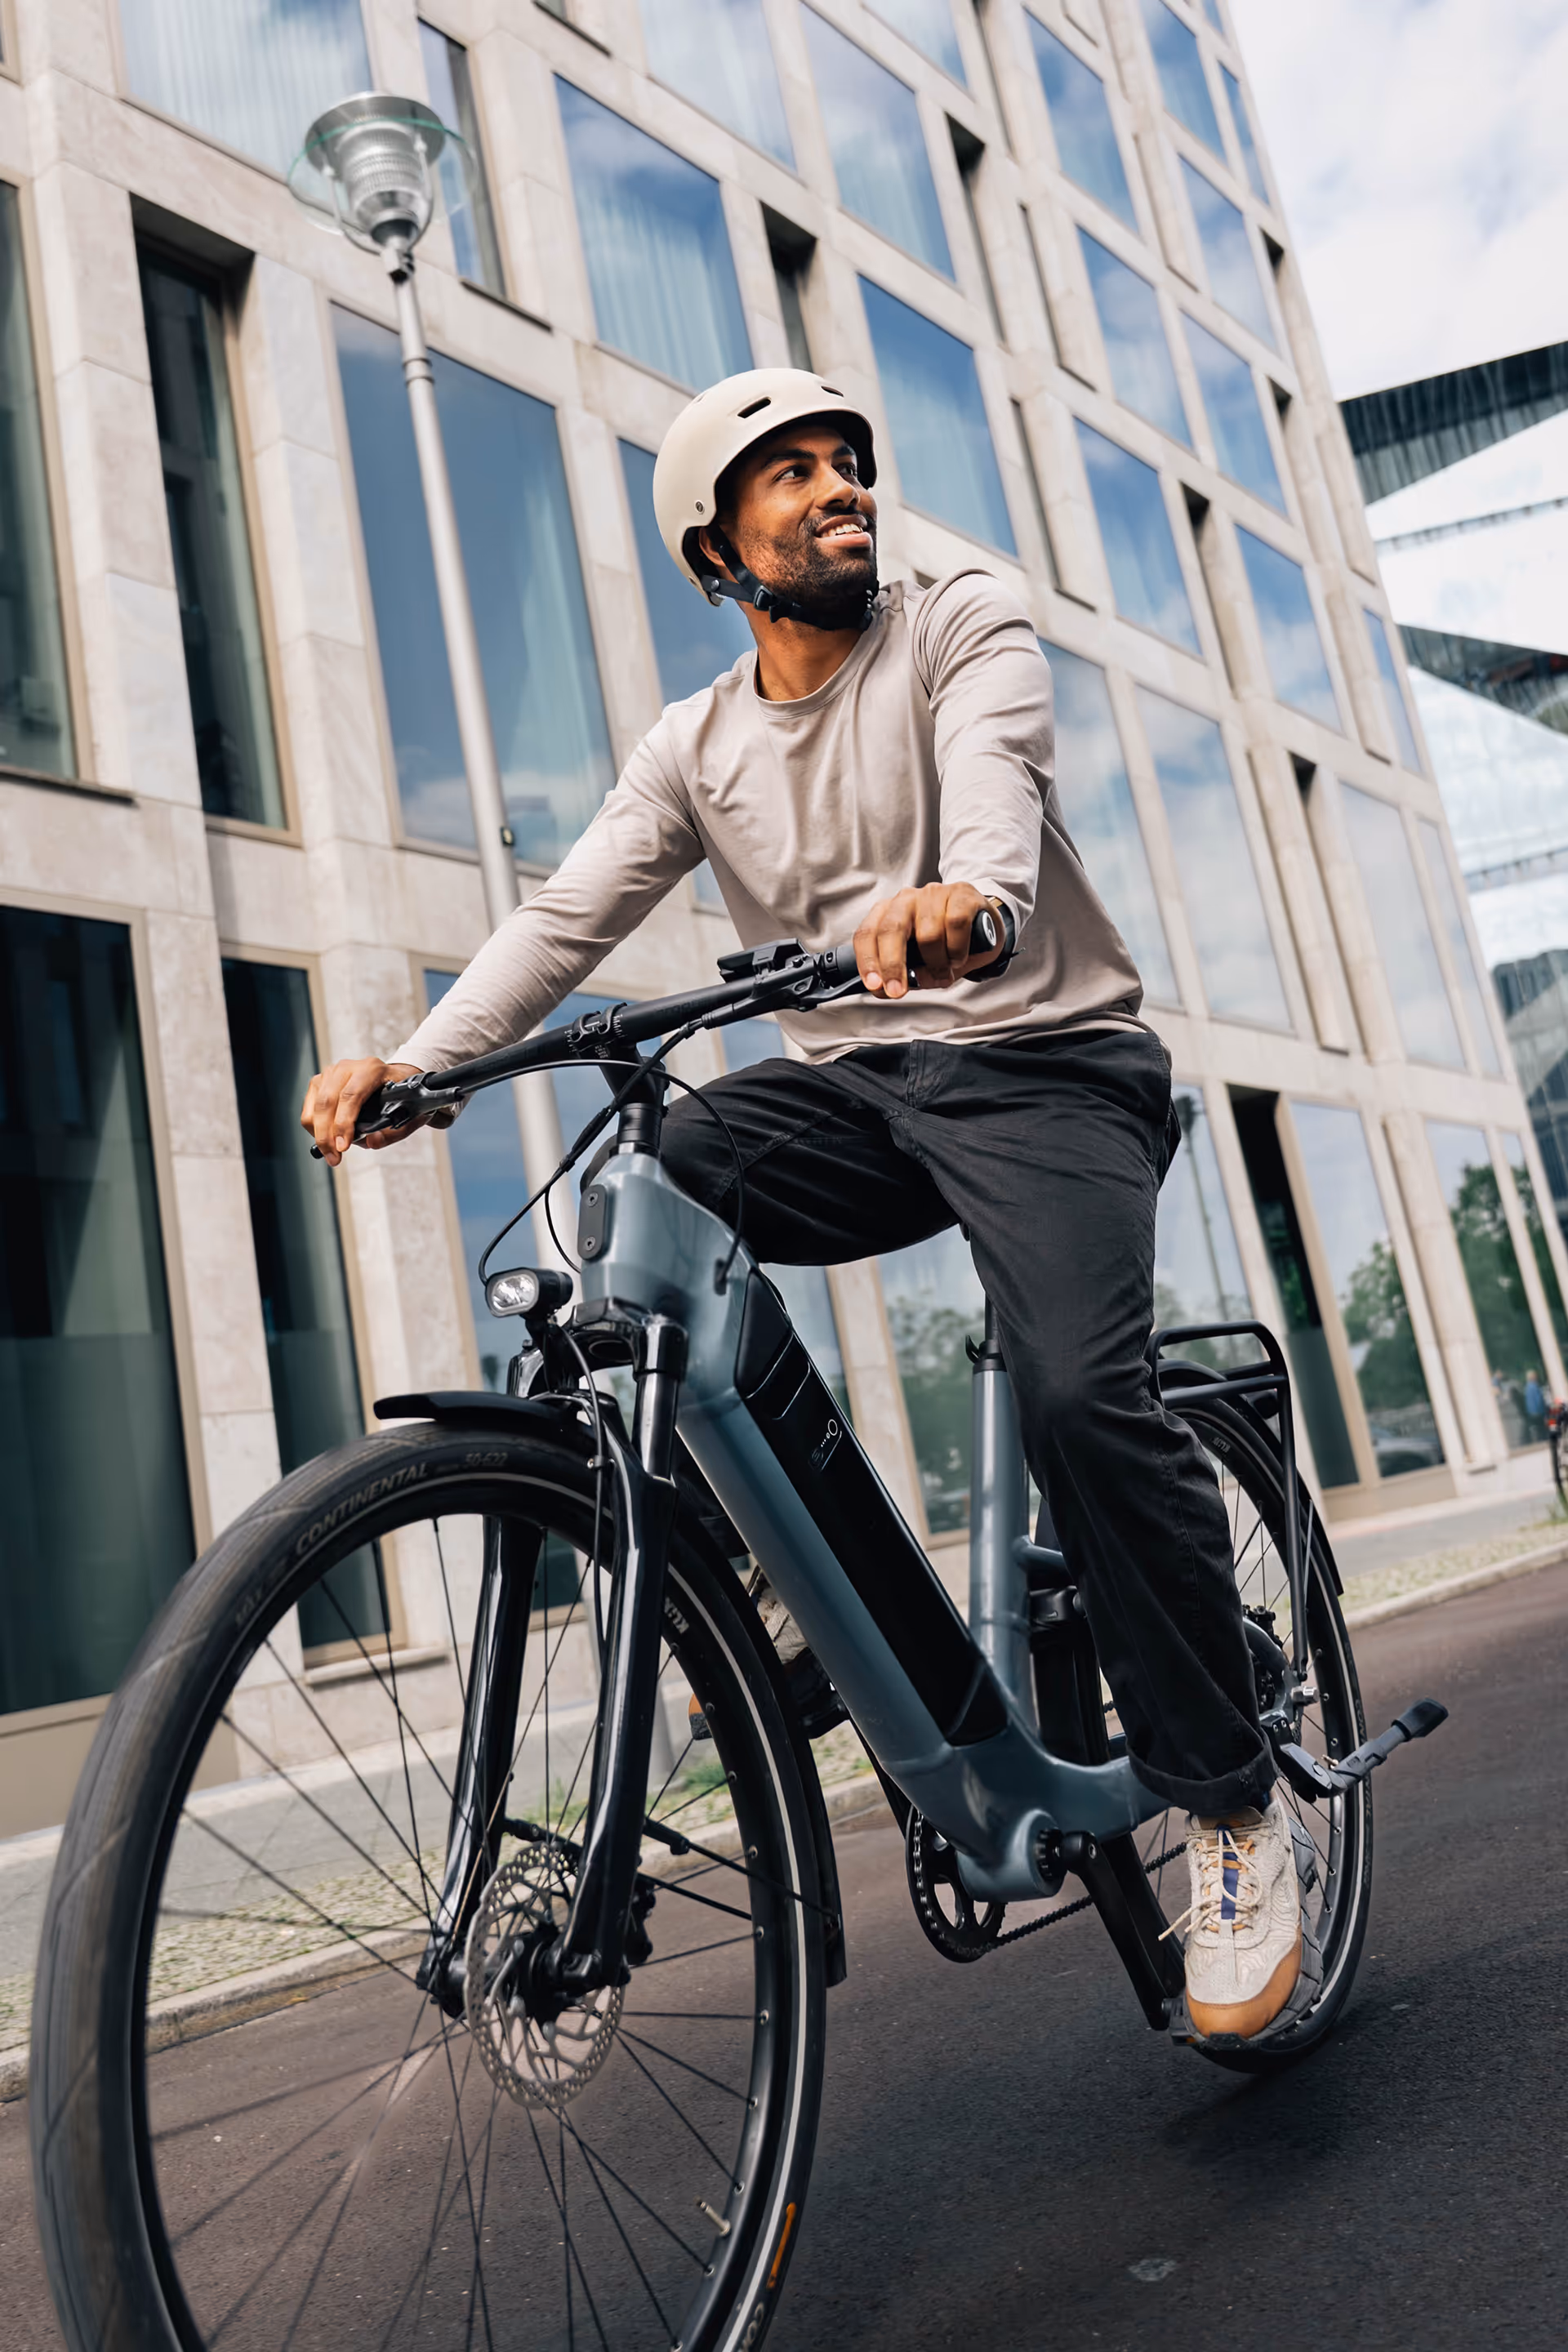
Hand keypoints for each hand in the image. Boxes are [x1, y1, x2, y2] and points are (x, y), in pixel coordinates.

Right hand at [301, 1059, 423, 1166]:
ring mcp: (331, 1073)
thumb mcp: (408, 1114)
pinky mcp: (320, 1082)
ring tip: (331, 1153)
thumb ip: (393, 1132)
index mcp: (372, 1070)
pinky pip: (309, 1107)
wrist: (395, 1080)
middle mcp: (348, 1067)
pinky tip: (327, 1139)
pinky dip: (313, 1127)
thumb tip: (372, 1141)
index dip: (343, 1123)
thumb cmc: (401, 1096)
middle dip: (327, 1135)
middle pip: (327, 1102)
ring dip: (318, 1134)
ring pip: (315, 1106)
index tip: (343, 1147)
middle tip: (334, 1158)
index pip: (350, 1096)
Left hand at [854, 884, 1004, 998]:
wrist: (984, 926)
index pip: (867, 933)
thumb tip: (890, 991)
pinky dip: (957, 949)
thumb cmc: (945, 943)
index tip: (875, 985)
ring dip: (936, 962)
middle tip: (897, 991)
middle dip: (893, 965)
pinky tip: (959, 957)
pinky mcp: (961, 894)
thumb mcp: (921, 962)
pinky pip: (955, 925)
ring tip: (945, 970)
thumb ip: (905, 975)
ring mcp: (934, 894)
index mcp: (889, 913)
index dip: (868, 960)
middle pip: (891, 930)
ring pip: (928, 934)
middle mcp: (907, 899)